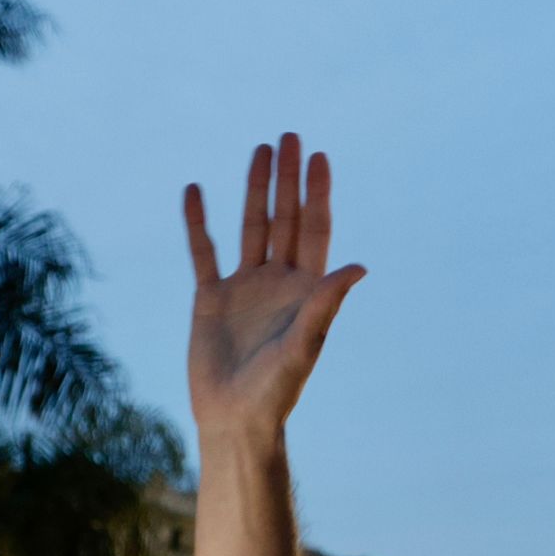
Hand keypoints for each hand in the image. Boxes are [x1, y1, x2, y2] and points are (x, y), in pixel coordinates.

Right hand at [185, 133, 365, 443]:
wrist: (236, 419)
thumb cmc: (277, 390)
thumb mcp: (306, 344)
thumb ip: (327, 304)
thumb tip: (359, 267)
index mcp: (307, 290)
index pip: (315, 230)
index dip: (317, 194)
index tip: (318, 157)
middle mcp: (278, 282)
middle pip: (285, 219)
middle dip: (287, 179)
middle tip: (289, 136)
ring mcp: (244, 287)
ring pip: (250, 227)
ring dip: (253, 189)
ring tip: (258, 150)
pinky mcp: (210, 299)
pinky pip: (203, 252)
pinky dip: (199, 223)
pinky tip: (195, 191)